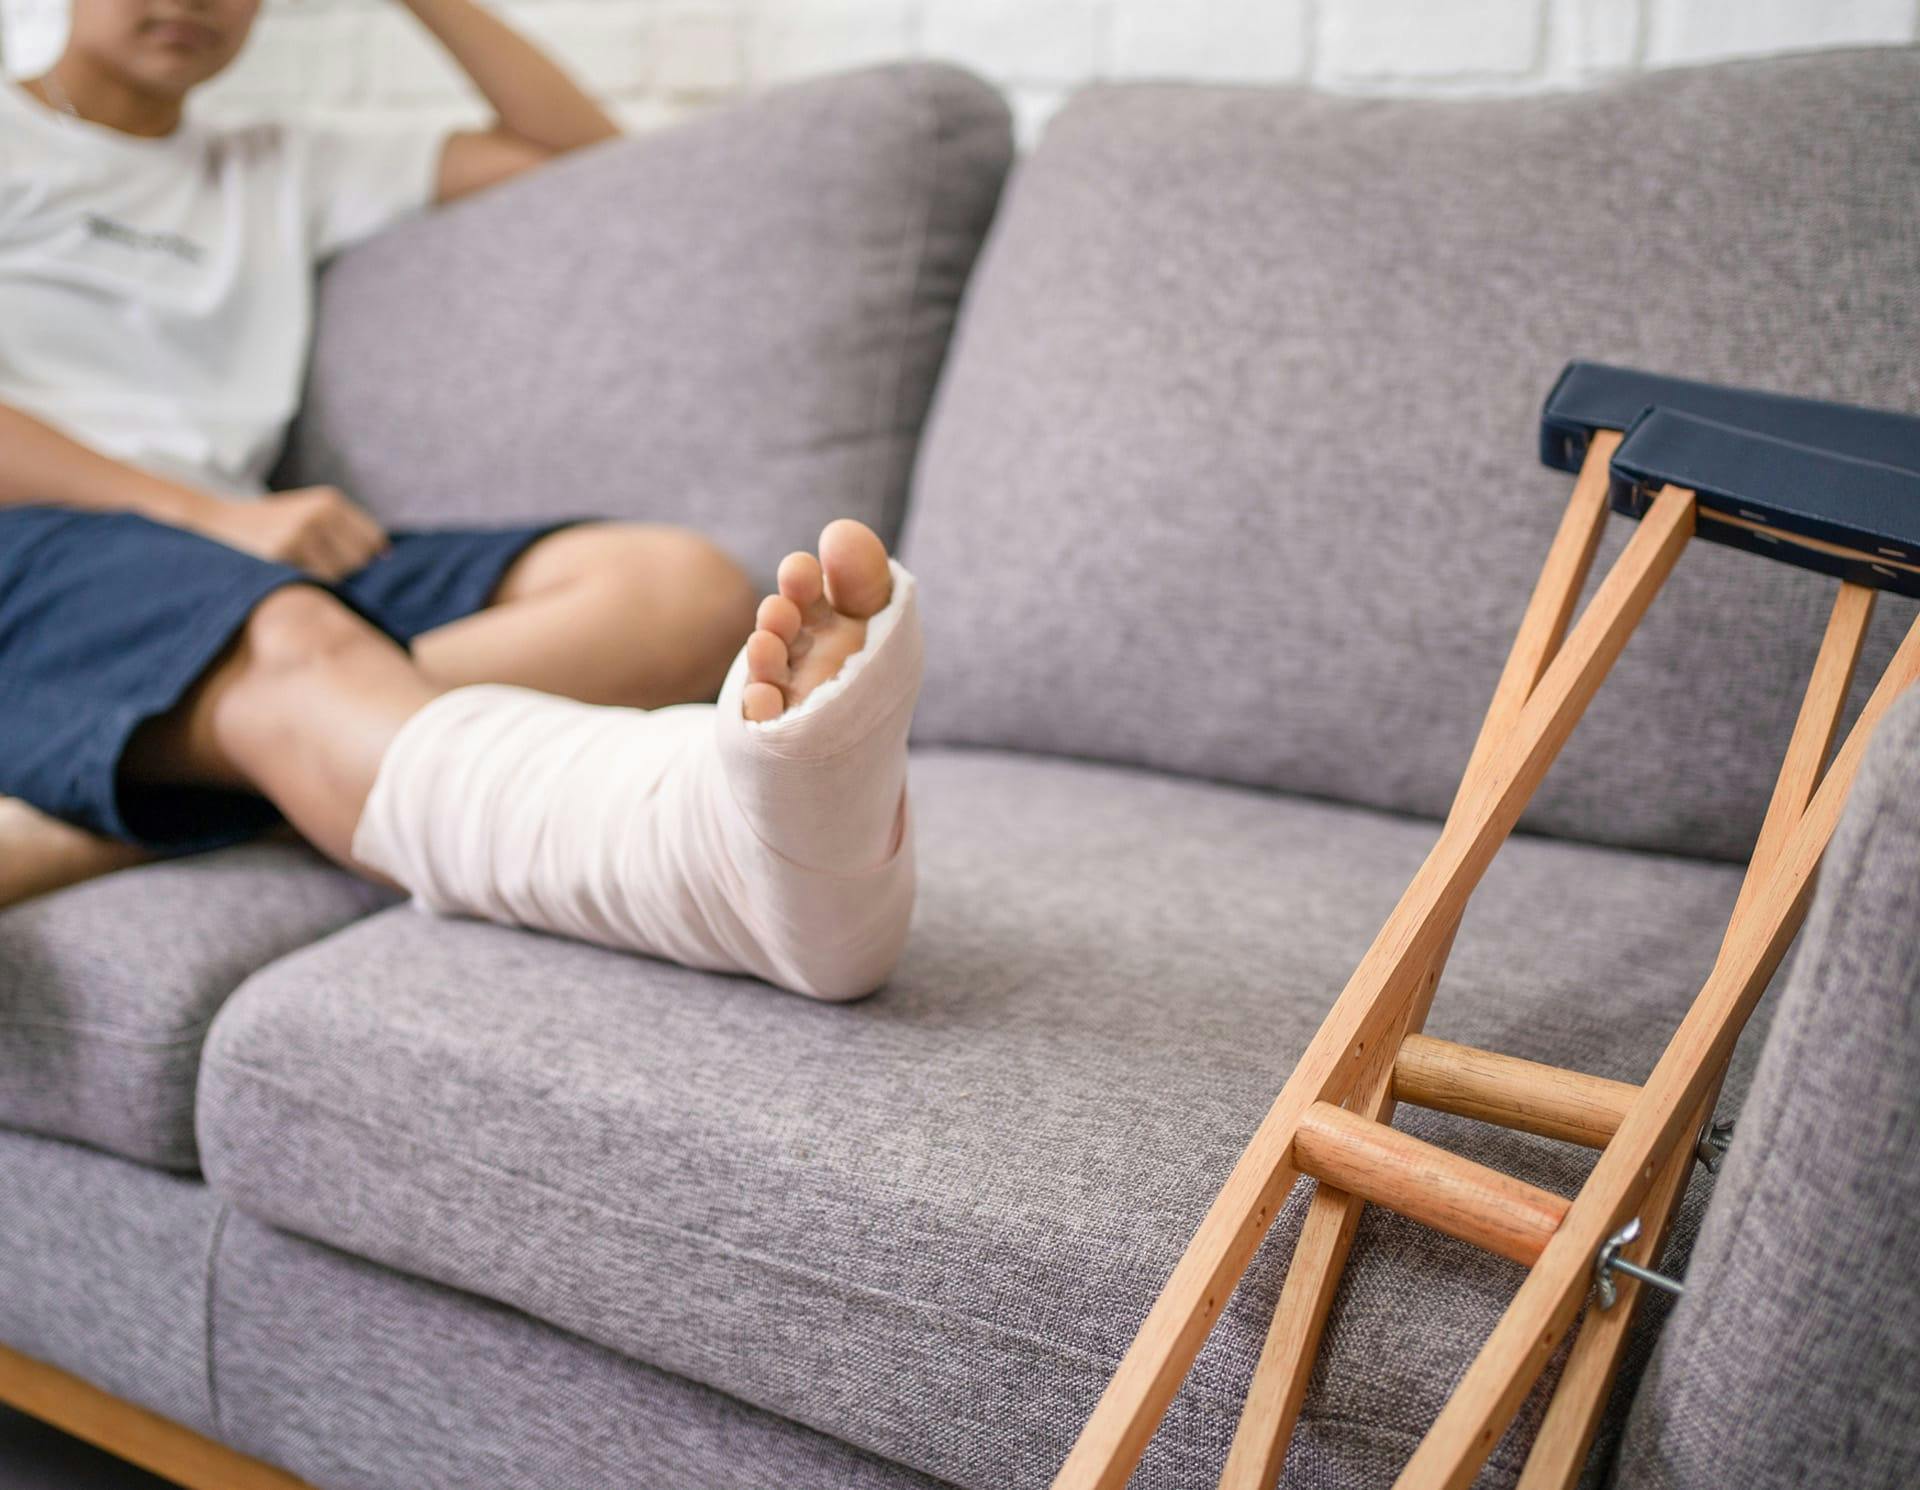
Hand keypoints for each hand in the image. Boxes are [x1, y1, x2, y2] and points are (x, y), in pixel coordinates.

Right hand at [182, 486, 390, 580]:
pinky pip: (314, 584)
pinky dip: (306, 587)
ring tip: (293, 567)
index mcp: (328, 501)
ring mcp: (300, 534)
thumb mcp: (308, 513)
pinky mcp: (282, 555)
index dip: (361, 558)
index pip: (373, 541)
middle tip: (307, 563)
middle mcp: (318, 513)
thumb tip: (385, 554)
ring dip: (323, 581)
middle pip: (360, 560)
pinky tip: (285, 576)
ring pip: (339, 576)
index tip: (335, 560)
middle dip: (342, 569)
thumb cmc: (269, 526)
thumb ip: (346, 530)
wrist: (212, 524)